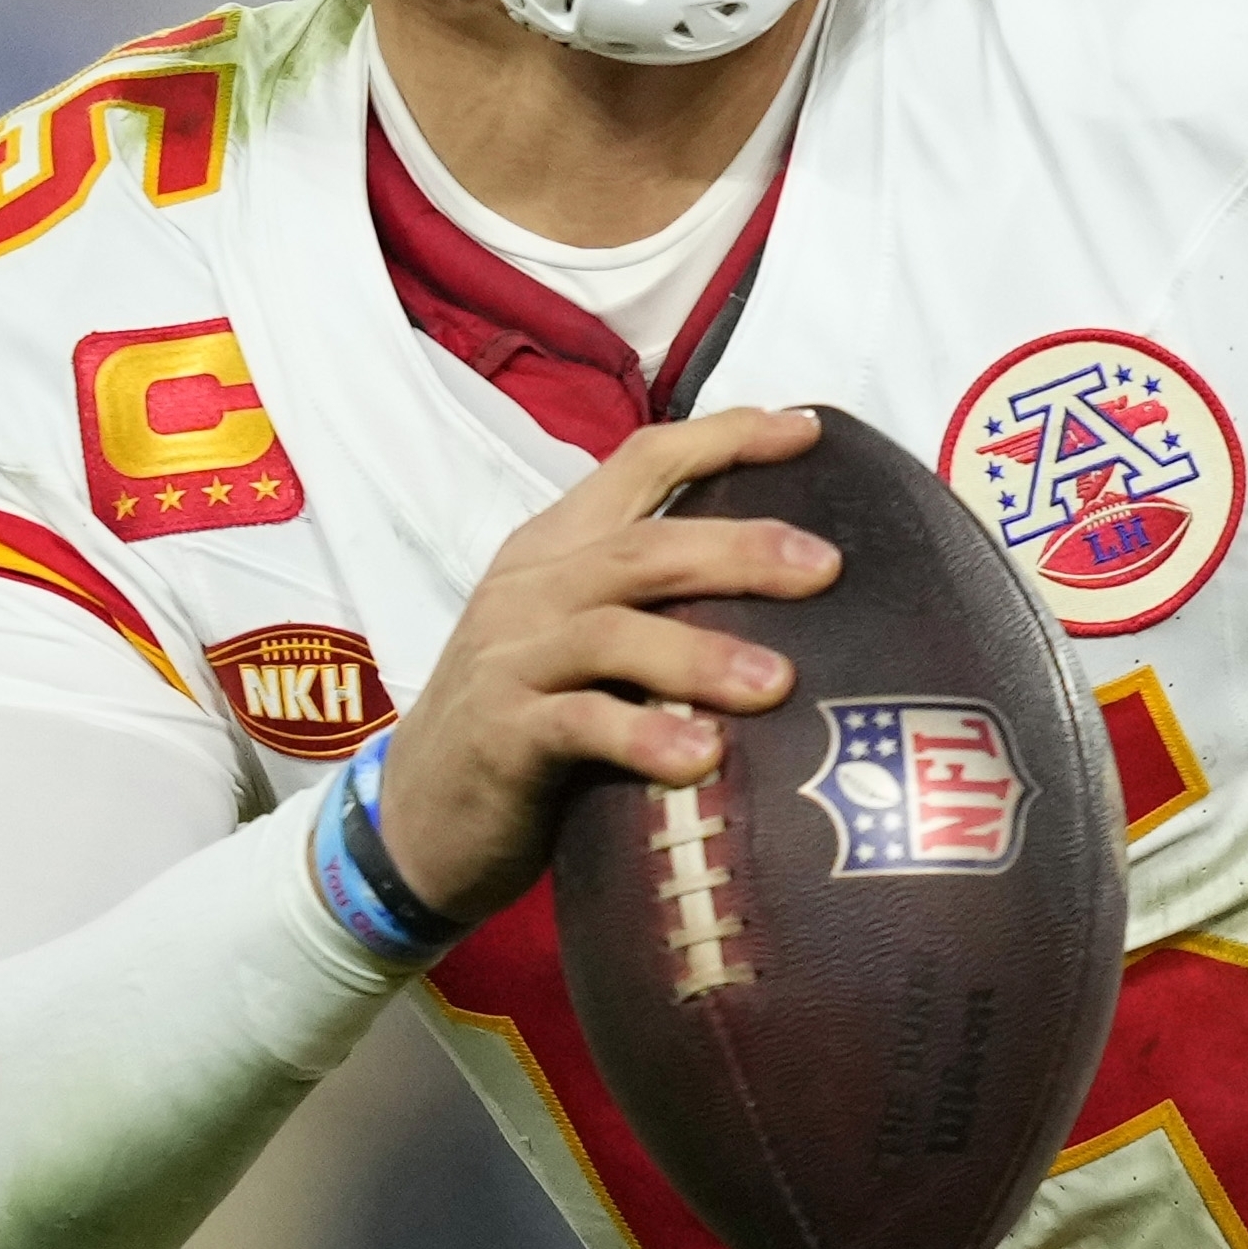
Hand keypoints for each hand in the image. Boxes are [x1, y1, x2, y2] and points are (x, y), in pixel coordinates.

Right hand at [372, 404, 838, 922]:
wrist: (422, 818)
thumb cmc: (530, 721)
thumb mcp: (584, 643)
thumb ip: (658, 604)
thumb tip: (791, 586)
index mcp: (557, 550)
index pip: (641, 463)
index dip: (723, 439)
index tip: (807, 431)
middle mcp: (531, 590)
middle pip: (643, 547)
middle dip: (739, 549)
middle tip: (825, 567)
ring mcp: (511, 660)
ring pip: (612, 632)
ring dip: (700, 653)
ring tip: (779, 682)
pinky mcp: (501, 736)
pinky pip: (578, 725)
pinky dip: (642, 737)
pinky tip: (703, 757)